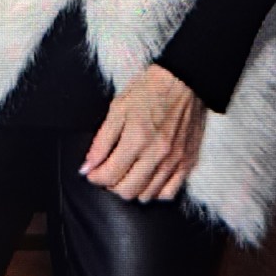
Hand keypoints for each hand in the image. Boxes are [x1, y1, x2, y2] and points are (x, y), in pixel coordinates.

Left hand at [80, 64, 205, 201]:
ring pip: (147, 195)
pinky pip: (169, 193)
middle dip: (111, 185)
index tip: (92, 171)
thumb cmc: (150, 90)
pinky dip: (155, 191)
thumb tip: (87, 167)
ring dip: (132, 188)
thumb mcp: (118, 108)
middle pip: (127, 191)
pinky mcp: (188, 162)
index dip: (95, 177)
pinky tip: (148, 178)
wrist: (184, 80)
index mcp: (136, 139)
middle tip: (108, 172)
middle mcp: (157, 154)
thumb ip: (101, 141)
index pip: (109, 176)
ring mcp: (174, 161)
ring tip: (127, 173)